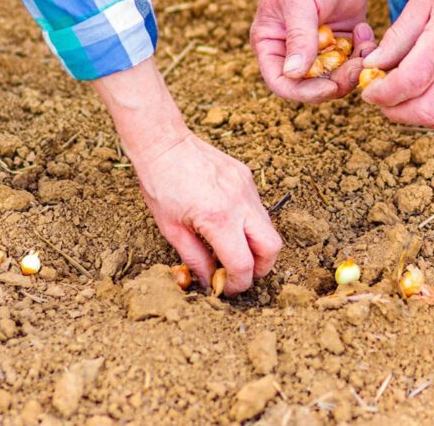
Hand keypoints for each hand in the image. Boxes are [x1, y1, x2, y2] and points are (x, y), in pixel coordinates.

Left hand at [131, 131, 280, 294]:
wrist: (164, 145)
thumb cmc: (161, 185)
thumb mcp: (172, 230)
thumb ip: (195, 259)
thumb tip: (210, 280)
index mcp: (219, 219)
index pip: (243, 264)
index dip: (238, 284)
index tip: (226, 288)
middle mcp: (240, 204)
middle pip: (272, 248)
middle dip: (261, 268)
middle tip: (240, 273)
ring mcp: (247, 188)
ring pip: (268, 227)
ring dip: (256, 245)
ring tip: (232, 248)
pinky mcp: (247, 177)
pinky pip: (258, 208)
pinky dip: (249, 223)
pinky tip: (227, 222)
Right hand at [250, 0, 374, 101]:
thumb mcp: (298, 3)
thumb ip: (298, 39)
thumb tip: (294, 75)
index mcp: (272, 44)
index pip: (282, 82)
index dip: (304, 92)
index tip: (328, 87)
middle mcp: (294, 48)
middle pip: (314, 83)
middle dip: (336, 81)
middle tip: (356, 69)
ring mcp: (321, 43)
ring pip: (338, 73)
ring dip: (354, 67)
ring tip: (363, 44)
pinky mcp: (344, 35)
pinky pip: (356, 57)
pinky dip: (365, 51)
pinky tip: (365, 29)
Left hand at [361, 0, 433, 129]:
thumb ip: (398, 35)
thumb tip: (373, 64)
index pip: (408, 83)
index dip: (381, 94)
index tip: (368, 90)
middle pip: (425, 111)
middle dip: (394, 111)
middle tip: (382, 98)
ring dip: (416, 118)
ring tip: (403, 99)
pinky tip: (428, 98)